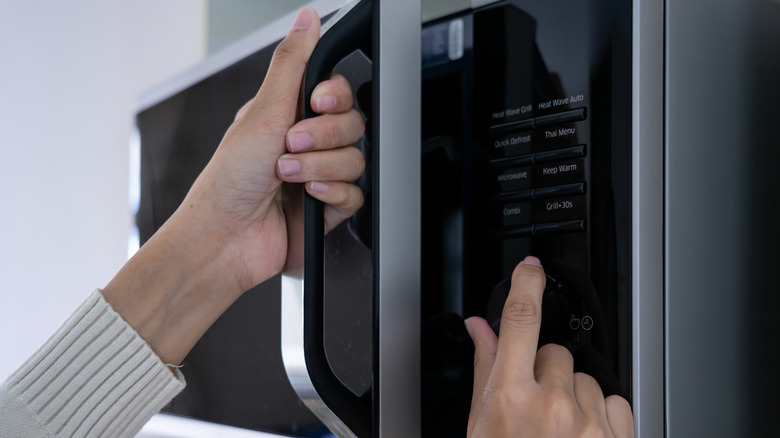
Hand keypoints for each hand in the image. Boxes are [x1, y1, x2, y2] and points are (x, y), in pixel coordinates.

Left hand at [180, 7, 364, 292]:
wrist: (226, 238)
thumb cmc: (228, 181)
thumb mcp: (261, 111)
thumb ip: (292, 63)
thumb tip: (307, 19)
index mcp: (288, 115)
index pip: (336, 93)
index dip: (334, 97)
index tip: (315, 104)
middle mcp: (306, 144)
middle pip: (352, 125)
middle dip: (322, 136)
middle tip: (291, 143)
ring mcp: (318, 175)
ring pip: (355, 160)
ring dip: (320, 167)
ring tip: (288, 175)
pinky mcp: (328, 208)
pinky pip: (355, 194)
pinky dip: (332, 193)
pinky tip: (308, 195)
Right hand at [465, 257, 633, 436]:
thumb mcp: (481, 425)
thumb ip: (484, 369)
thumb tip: (479, 328)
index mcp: (511, 398)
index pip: (521, 319)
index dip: (527, 284)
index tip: (531, 268)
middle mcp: (552, 407)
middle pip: (555, 353)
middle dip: (545, 371)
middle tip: (534, 407)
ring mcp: (588, 424)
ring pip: (586, 378)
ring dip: (574, 396)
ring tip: (557, 429)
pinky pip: (615, 401)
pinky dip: (601, 415)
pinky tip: (580, 434)